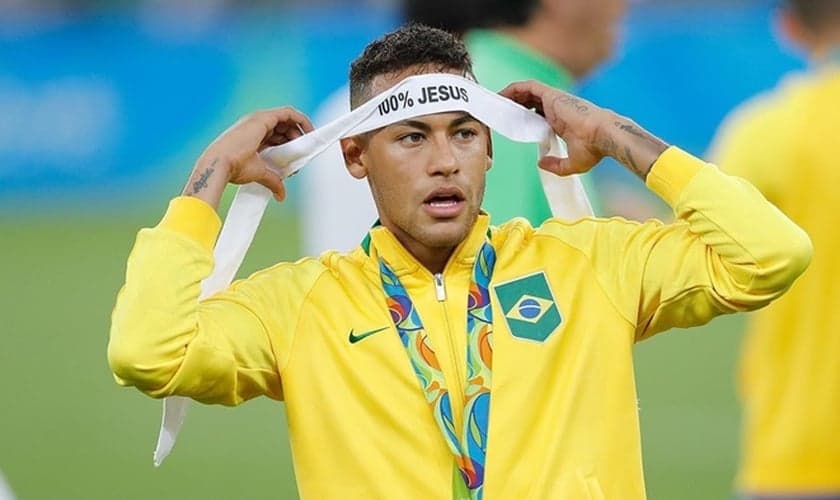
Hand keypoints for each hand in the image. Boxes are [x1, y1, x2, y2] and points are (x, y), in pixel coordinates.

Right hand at [183, 107, 314, 207]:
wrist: (220, 164)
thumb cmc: (233, 168)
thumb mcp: (258, 173)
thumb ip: (272, 180)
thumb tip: (280, 194)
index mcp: (253, 135)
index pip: (277, 136)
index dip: (290, 143)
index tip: (299, 156)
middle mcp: (256, 124)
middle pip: (283, 128)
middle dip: (296, 140)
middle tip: (305, 154)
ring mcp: (259, 119)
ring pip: (287, 121)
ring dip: (300, 131)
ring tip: (309, 146)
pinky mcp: (264, 118)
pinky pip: (288, 113)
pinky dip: (301, 120)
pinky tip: (309, 131)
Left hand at [500, 81, 667, 179]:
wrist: (603, 136)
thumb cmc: (593, 149)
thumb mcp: (572, 164)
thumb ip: (555, 165)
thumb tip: (540, 163)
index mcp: (561, 121)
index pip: (538, 114)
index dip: (523, 116)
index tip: (510, 123)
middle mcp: (557, 108)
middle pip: (530, 101)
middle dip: (513, 104)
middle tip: (497, 111)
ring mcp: (554, 100)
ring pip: (527, 92)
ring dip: (510, 94)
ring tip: (495, 101)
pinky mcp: (552, 94)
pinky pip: (528, 86)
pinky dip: (514, 88)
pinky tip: (502, 94)